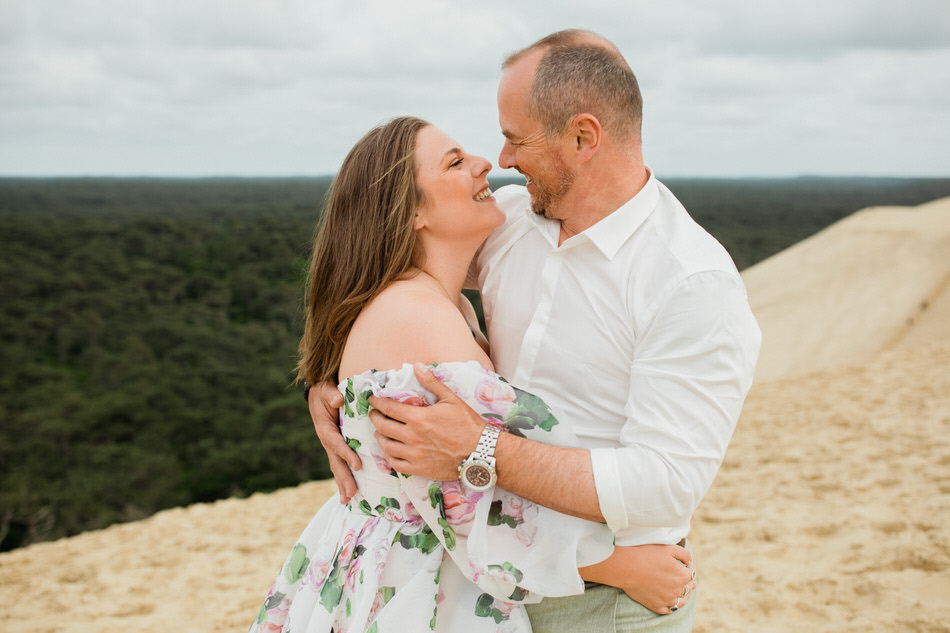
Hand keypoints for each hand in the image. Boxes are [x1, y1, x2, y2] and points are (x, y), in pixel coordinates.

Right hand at [309, 381, 360, 502]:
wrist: (321, 391)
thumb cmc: (326, 389)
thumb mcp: (326, 389)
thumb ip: (331, 394)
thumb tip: (338, 399)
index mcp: (325, 428)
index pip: (336, 443)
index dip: (346, 454)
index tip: (357, 465)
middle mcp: (327, 439)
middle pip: (336, 462)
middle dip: (343, 478)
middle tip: (351, 494)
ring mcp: (332, 445)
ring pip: (338, 466)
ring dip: (343, 482)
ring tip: (348, 500)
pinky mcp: (338, 446)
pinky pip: (341, 462)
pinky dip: (345, 476)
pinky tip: (350, 490)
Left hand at [368, 363, 483, 479]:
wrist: (480, 452)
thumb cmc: (468, 425)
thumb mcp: (451, 399)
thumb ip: (432, 382)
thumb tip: (417, 366)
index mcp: (418, 418)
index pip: (388, 408)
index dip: (377, 402)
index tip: (372, 399)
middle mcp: (412, 437)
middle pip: (382, 426)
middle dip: (375, 418)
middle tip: (374, 414)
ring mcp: (414, 455)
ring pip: (385, 445)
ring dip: (379, 436)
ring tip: (380, 431)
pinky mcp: (418, 468)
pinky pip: (395, 463)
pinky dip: (388, 455)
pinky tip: (389, 450)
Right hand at [579, 543, 695, 614]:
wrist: (627, 567)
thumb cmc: (646, 555)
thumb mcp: (668, 548)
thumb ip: (684, 554)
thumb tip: (690, 562)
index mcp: (682, 575)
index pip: (691, 573)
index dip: (688, 568)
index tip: (684, 566)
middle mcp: (677, 590)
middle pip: (687, 588)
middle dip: (687, 583)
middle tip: (684, 579)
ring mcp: (666, 599)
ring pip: (680, 601)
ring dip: (683, 596)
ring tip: (682, 594)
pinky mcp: (656, 605)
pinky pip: (668, 610)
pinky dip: (671, 607)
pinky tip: (670, 603)